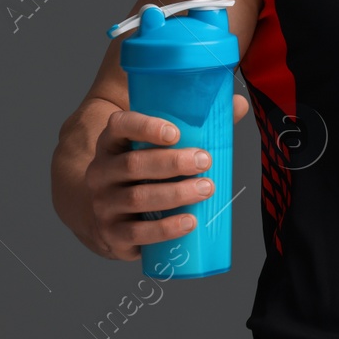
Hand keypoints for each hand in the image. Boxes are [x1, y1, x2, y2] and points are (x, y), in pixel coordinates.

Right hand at [83, 98, 249, 261]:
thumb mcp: (157, 148)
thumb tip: (238, 104)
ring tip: (206, 188)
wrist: (105, 216)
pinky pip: (136, 232)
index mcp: (112, 143)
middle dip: (172, 162)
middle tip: (205, 161)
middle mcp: (100, 172)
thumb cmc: (143, 173)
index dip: (145, 127)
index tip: (175, 132)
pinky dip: (165, 228)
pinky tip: (189, 222)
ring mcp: (103, 204)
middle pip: (133, 164)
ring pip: (138, 198)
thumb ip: (196, 125)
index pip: (120, 125)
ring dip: (175, 194)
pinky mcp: (111, 234)